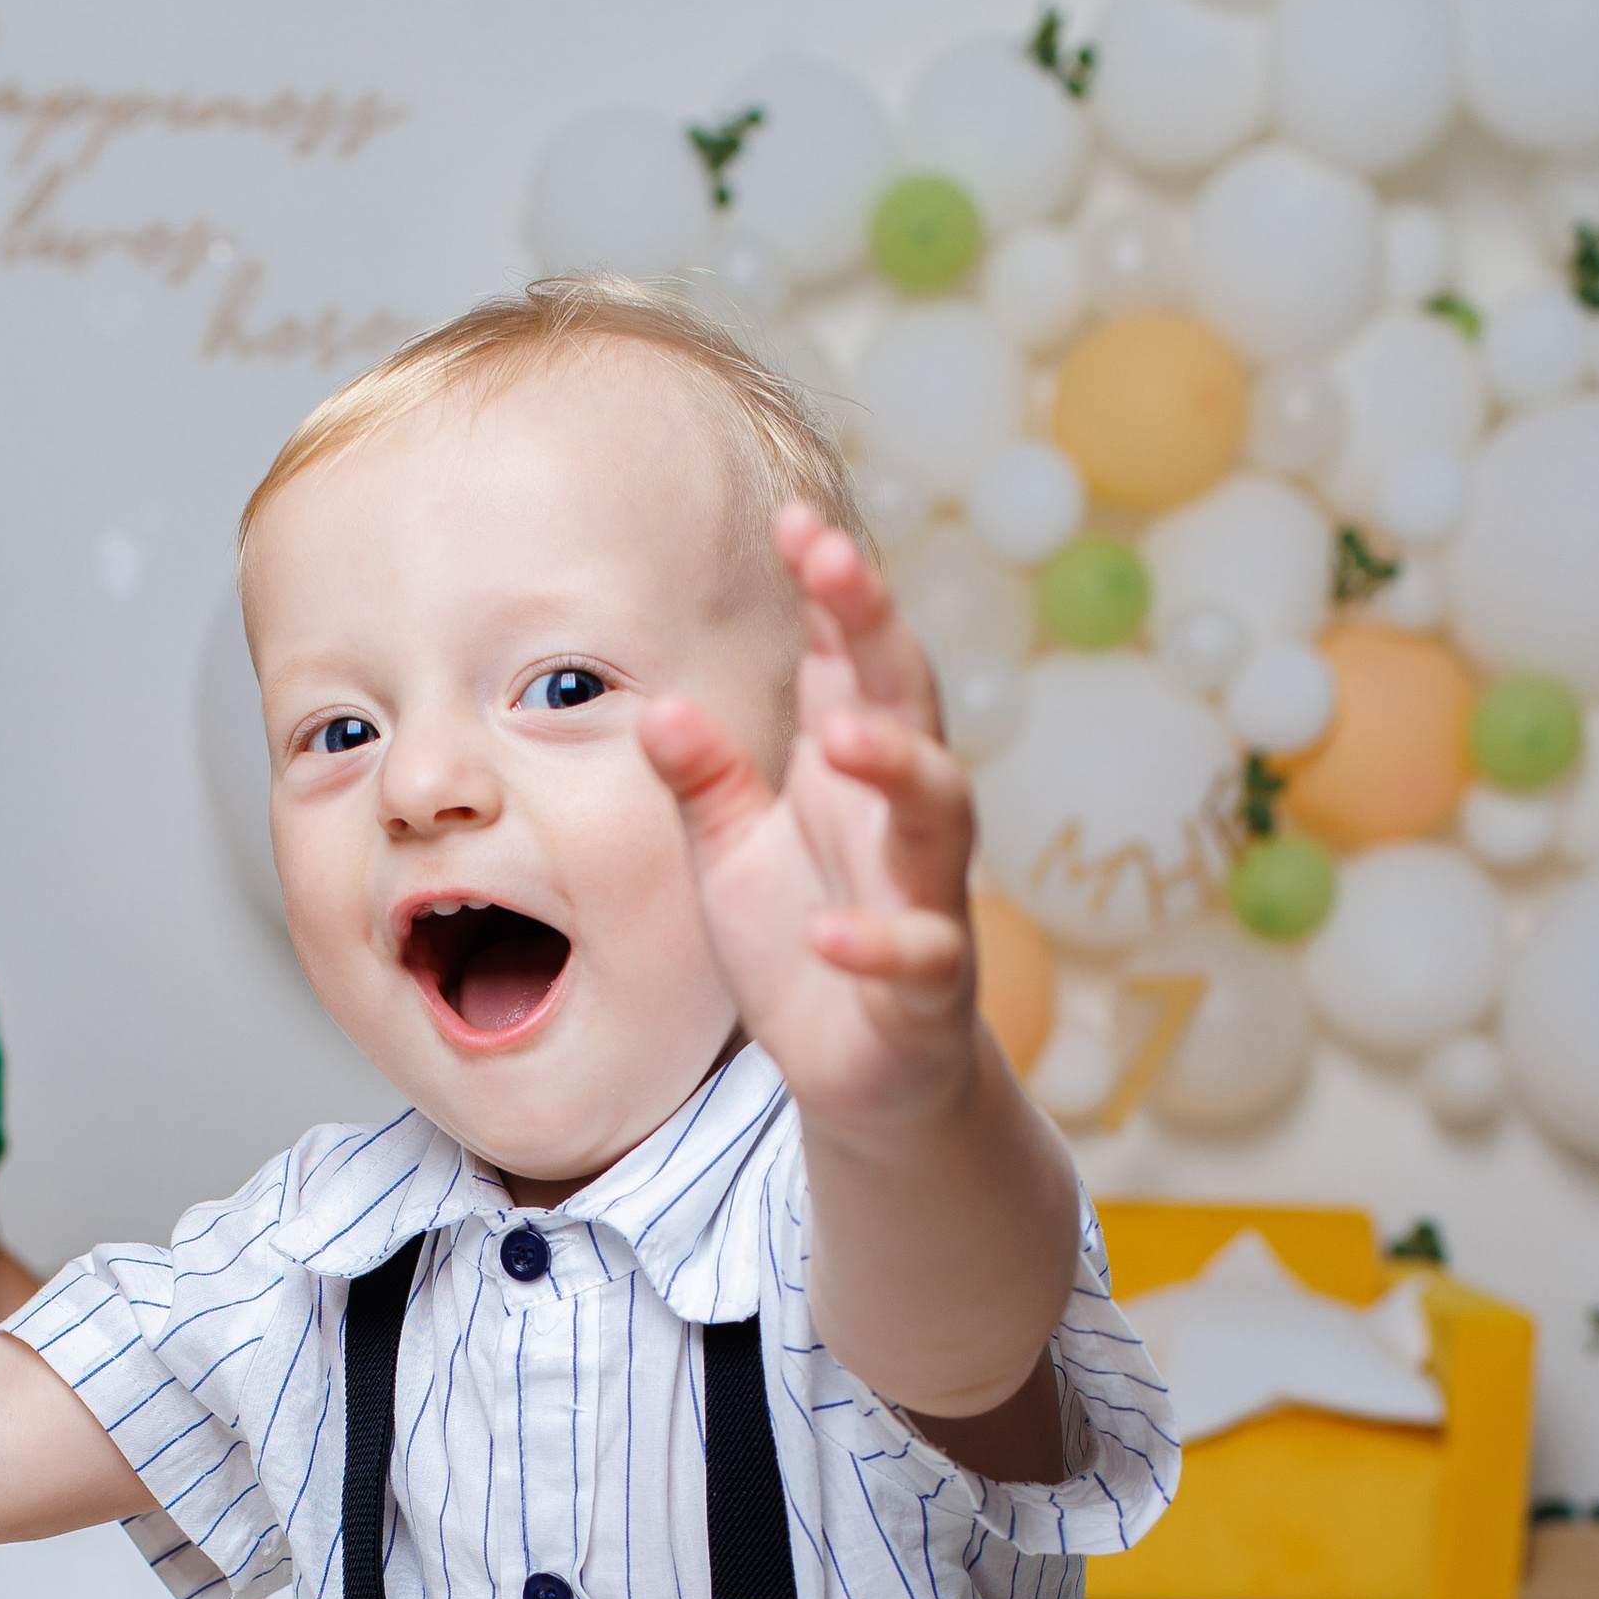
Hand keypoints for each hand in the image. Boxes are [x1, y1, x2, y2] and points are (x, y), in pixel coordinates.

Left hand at [639, 504, 978, 1149]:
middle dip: (877, 630)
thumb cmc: (803, 940)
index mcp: (850, 772)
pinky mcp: (928, 987)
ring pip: (938, 814)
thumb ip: (705, 779)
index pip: (851, 660)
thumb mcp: (730, 852)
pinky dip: (877, 941)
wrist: (863, 1076)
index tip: (797, 522)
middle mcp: (899, 818)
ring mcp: (924, 896)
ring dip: (898, 768)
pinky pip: (918, 954)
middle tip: (835, 564)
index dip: (834, 592)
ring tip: (844, 736)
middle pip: (906, 702)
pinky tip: (828, 930)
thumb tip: (660, 711)